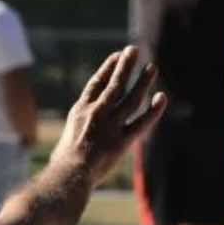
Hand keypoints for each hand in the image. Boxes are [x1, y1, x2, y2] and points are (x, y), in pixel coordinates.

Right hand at [51, 47, 165, 185]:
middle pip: (115, 84)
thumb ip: (75, 137)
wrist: (68, 174)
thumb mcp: (64, 143)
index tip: (116, 56)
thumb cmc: (61, 164)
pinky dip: (153, 111)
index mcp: (80, 110)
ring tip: (151, 67)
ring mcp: (111, 126)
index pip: (96, 83)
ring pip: (131, 99)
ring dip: (142, 81)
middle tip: (134, 50)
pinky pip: (141, 123)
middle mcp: (97, 113)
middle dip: (125, 66)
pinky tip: (161, 97)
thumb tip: (74, 145)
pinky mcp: (122, 141)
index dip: (107, 68)